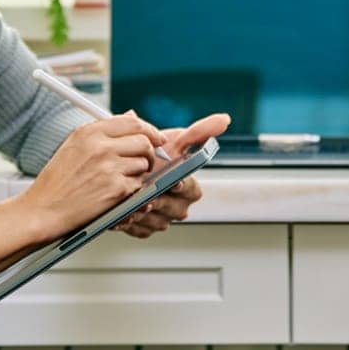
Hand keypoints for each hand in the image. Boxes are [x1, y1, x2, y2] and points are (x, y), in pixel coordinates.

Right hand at [21, 112, 169, 238]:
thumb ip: (104, 130)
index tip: (157, 138)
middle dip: (149, 152)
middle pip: (144, 141)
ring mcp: (109, 167)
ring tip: (120, 180)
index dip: (150, 129)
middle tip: (144, 161)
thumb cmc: (56, 181)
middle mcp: (100, 146)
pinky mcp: (116, 189)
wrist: (43, 210)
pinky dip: (132, 190)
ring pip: (143, 164)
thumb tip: (133, 116)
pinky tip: (115, 193)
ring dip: (138, 173)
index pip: (132, 122)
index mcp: (89, 132)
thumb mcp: (74, 145)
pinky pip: (139, 184)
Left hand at [116, 112, 229, 238]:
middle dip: (160, 201)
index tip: (174, 182)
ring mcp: (162, 219)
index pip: (192, 190)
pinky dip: (131, 223)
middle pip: (174, 209)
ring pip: (157, 222)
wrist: (127, 166)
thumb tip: (225, 119)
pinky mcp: (145, 229)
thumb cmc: (155, 155)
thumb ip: (200, 131)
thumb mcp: (175, 141)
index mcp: (190, 188)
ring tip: (131, 204)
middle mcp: (179, 206)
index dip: (182, 186)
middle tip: (147, 194)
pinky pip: (141, 230)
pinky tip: (123, 213)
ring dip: (144, 213)